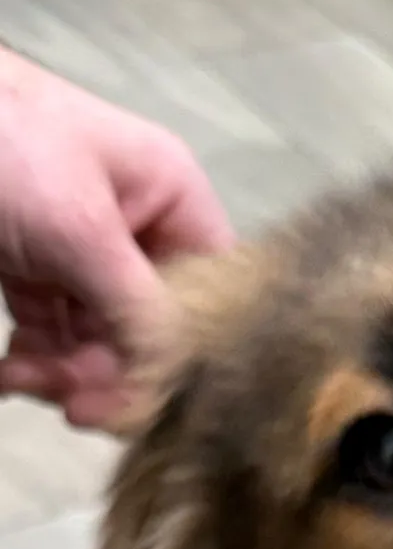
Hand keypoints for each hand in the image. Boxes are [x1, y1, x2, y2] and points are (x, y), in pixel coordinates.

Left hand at [0, 49, 230, 427]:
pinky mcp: (34, 265)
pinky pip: (53, 332)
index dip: (194, 353)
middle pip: (154, 331)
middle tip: (74, 405)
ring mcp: (85, 251)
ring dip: (65, 374)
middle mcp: (141, 229)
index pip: (215, 297)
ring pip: (101, 341)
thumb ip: (138, 310)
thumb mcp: (79, 229)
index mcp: (174, 200)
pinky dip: (35, 359)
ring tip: (20, 378)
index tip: (153, 396)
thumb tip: (174, 385)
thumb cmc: (1, 142)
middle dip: (111, 372)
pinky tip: (10, 373)